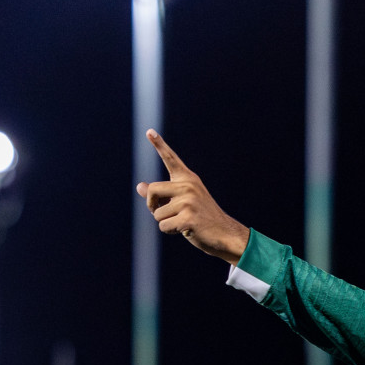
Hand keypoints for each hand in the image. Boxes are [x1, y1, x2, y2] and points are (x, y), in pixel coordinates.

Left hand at [135, 130, 249, 263]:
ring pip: (157, 213)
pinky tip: (185, 230)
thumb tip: (140, 186)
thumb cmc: (201, 218)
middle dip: (151, 204)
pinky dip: (170, 231)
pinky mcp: (188, 218)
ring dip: (164, 222)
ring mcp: (189, 202)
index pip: (170, 159)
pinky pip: (163, 225)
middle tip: (163, 212)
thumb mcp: (181, 203)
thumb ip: (161, 194)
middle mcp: (188, 186)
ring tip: (182, 222)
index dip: (159, 145)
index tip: (149, 131)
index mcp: (188, 179)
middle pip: (152, 190)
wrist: (224, 234)